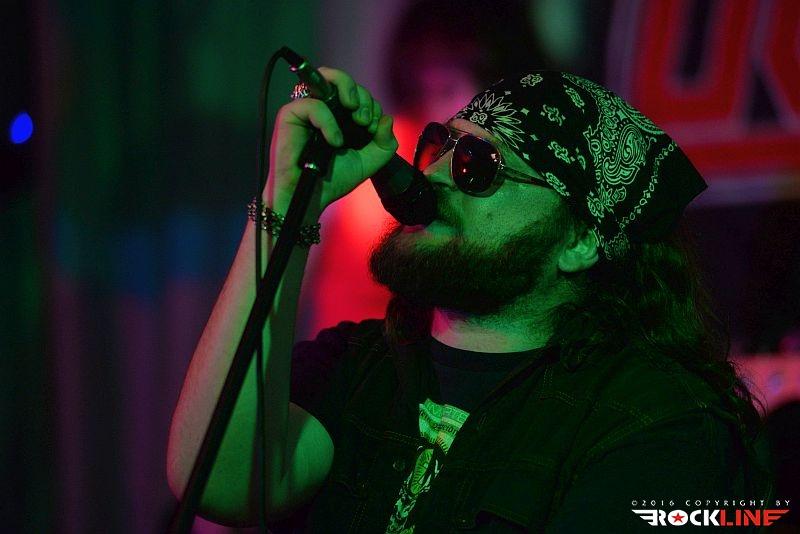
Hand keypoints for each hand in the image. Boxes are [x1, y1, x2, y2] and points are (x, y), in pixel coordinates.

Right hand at [266, 67, 397, 215]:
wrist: (311, 198)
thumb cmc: (334, 179)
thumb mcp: (368, 161)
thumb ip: (384, 143)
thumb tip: (387, 118)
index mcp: (339, 116)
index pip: (357, 94)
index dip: (370, 105)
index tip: (373, 127)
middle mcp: (322, 108)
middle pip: (343, 81)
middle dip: (362, 97)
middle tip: (365, 121)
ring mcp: (306, 109)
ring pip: (326, 78)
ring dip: (349, 92)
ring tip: (358, 118)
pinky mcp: (290, 115)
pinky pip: (314, 105)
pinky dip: (330, 122)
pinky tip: (336, 141)